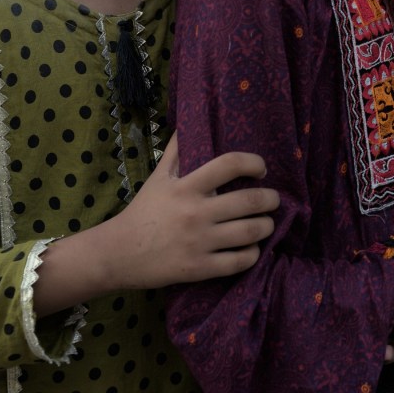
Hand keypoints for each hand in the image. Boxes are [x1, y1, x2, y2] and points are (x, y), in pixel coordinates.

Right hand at [32, 133, 279, 315]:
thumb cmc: (143, 210)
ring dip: (266, 226)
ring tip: (267, 223)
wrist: (120, 252)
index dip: (252, 162)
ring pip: (249, 233)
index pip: (228, 165)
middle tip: (273, 199)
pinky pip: (239, 262)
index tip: (260, 167)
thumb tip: (186, 124)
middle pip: (247, 201)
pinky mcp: (200, 268)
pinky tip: (252, 248)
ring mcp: (199, 242)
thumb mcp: (157, 177)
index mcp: (186, 186)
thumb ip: (175, 151)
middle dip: (269, 199)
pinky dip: (253, 254)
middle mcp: (196, 212)